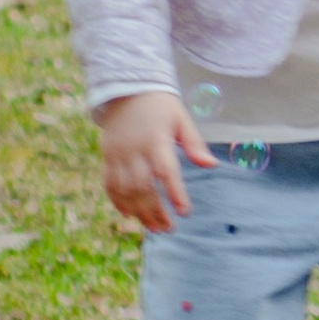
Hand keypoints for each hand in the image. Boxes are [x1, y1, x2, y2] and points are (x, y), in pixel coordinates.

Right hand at [98, 88, 212, 233]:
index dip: (175, 192)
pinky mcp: (107, 157)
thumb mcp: (181, 119)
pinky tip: (130, 215)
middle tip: (169, 229)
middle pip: (143, 187)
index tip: (185, 212)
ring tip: (153, 228)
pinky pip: (109, 184)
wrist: (126, 90)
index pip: (165, 171)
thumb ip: (194, 144)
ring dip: (138, 212)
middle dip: (155, 211)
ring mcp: (117, 155)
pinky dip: (117, 201)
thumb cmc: (160, 105)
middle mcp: (134, 149)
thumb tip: (211, 165)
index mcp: (155, 139)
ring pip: (125, 190)